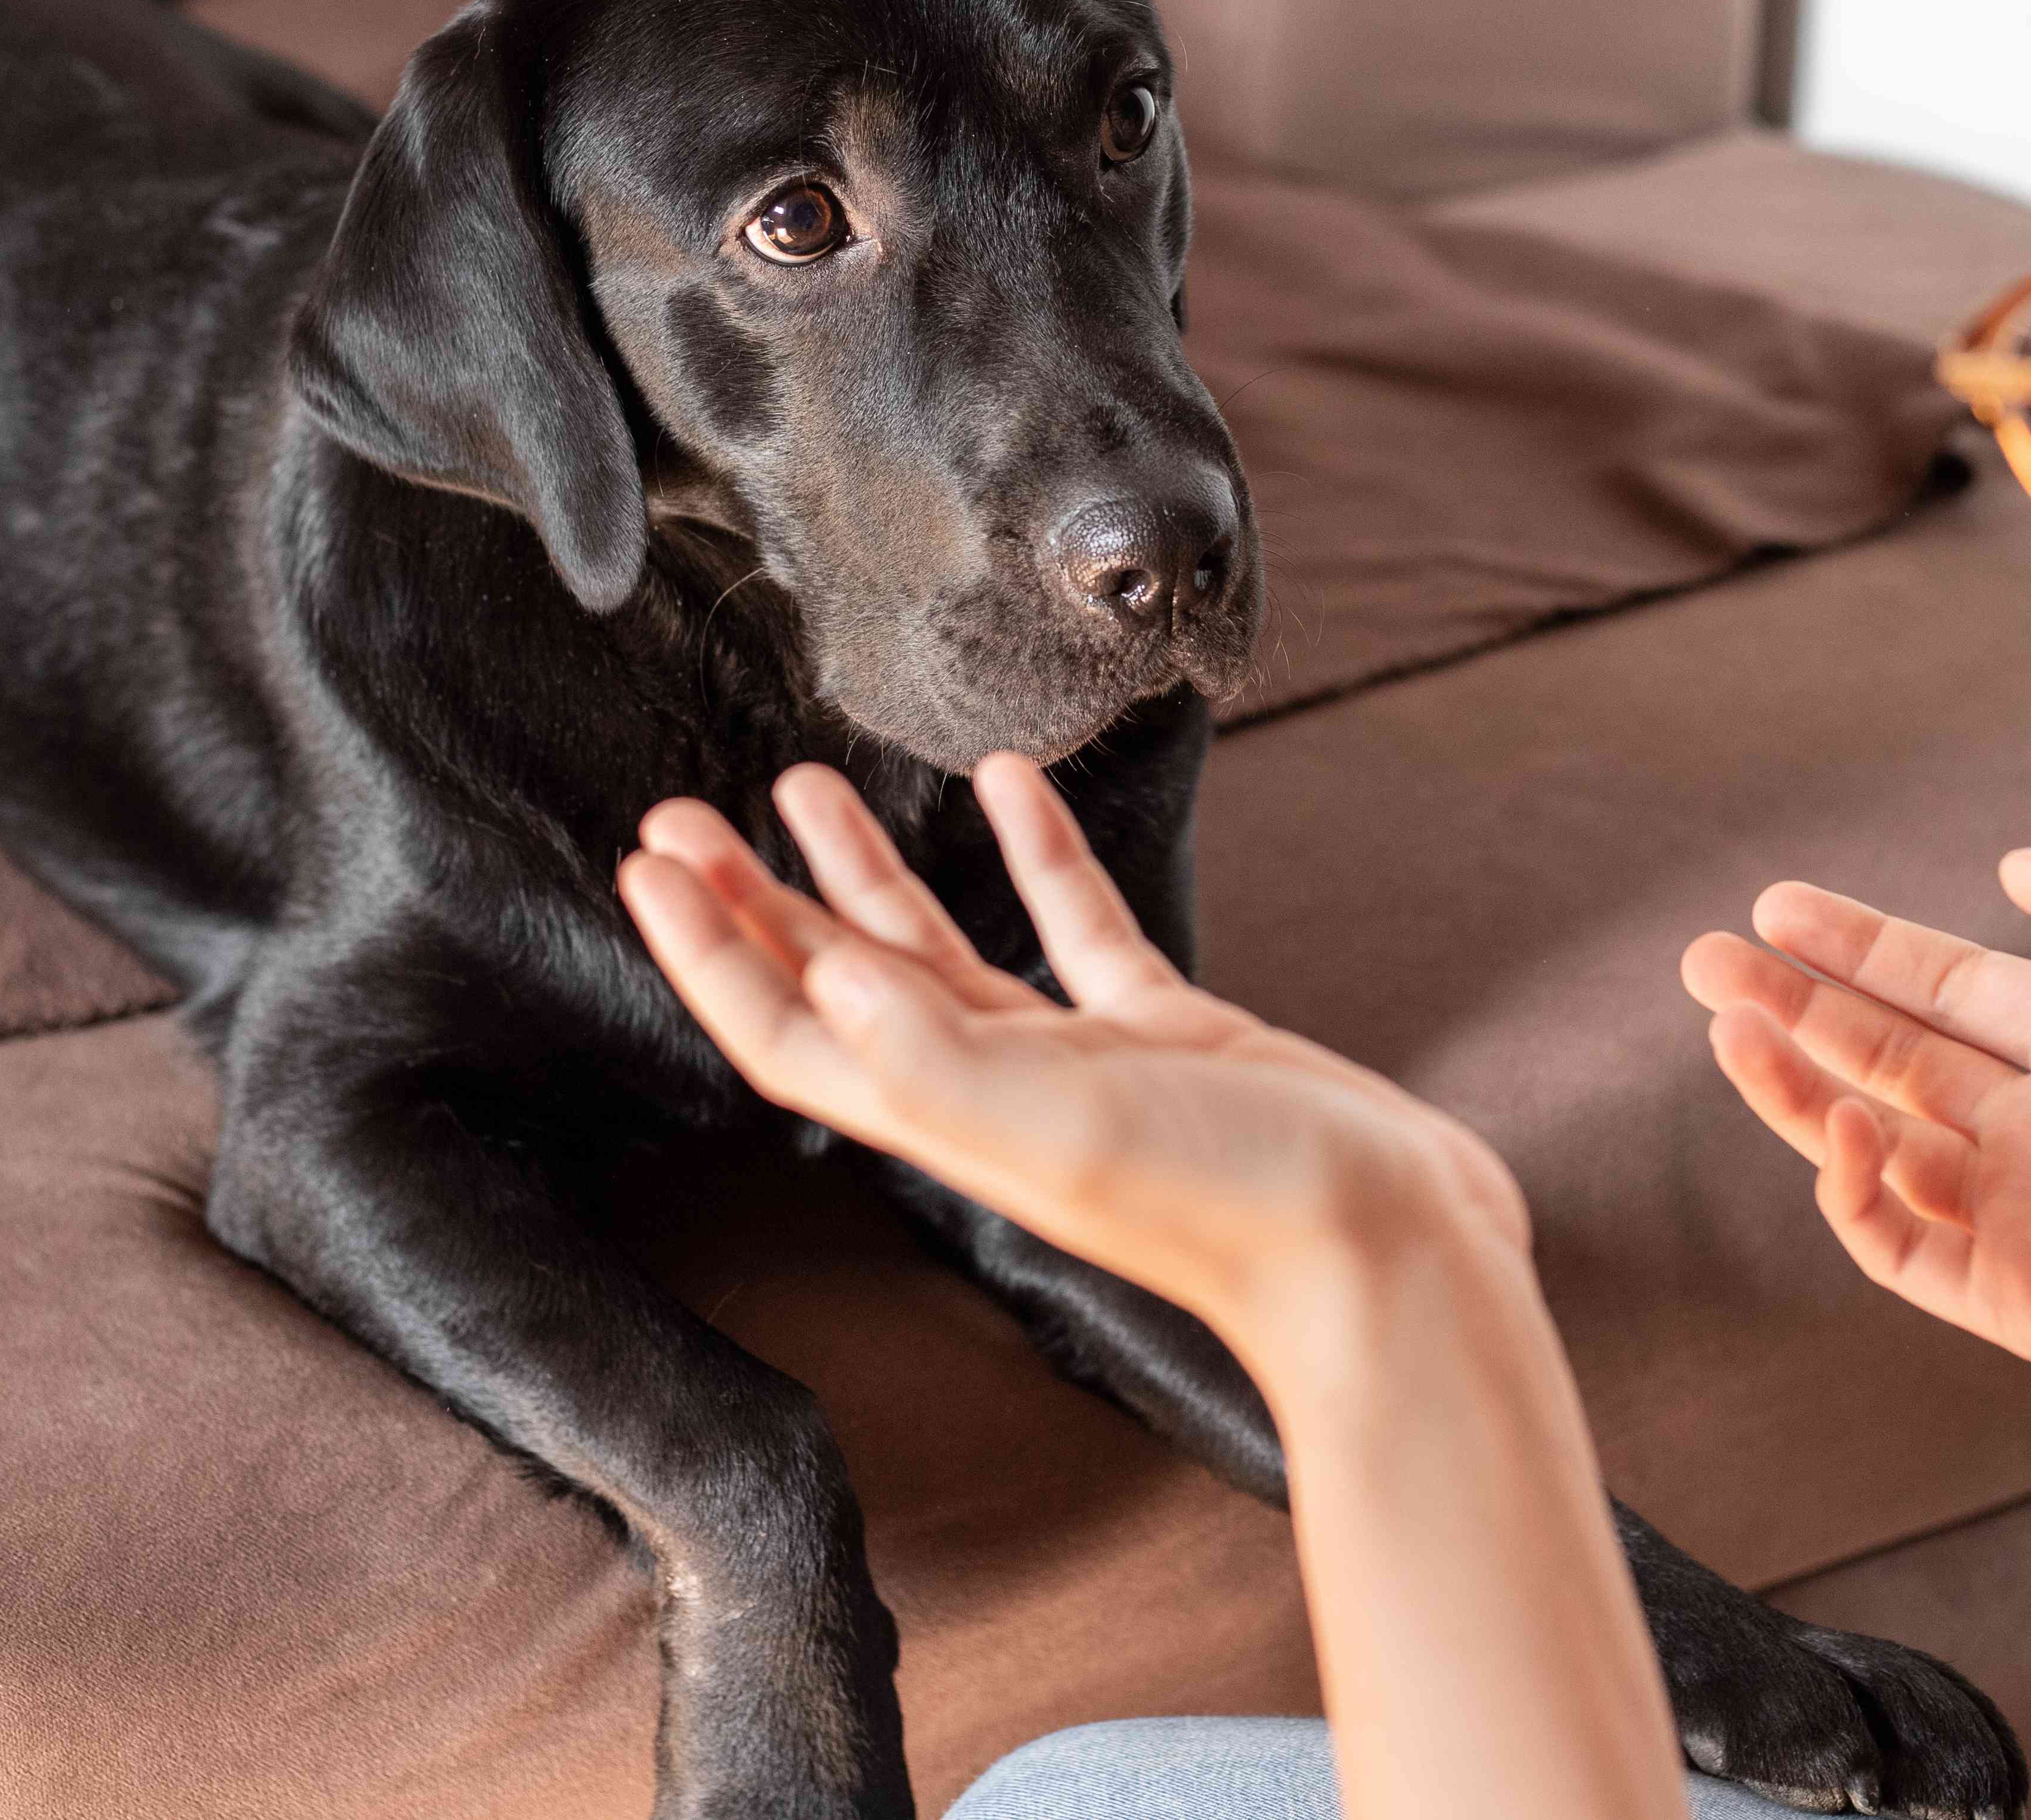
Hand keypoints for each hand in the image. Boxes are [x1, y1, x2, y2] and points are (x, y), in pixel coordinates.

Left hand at [615, 754, 1528, 1364]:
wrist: (1386, 1252)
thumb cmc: (1230, 1208)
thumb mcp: (1064, 1131)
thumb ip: (940, 1061)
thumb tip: (827, 980)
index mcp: (946, 1118)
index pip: (787, 1031)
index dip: (707, 953)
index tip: (644, 859)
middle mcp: (993, 1090)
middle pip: (835, 984)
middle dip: (752, 901)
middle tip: (678, 809)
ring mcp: (1077, 1061)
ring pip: (939, 948)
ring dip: (864, 871)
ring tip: (802, 782)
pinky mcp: (1164, 1029)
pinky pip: (1076, 925)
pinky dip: (1036, 850)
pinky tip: (1008, 777)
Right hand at [1684, 822, 2030, 1409]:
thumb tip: (2010, 875)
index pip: (1931, 985)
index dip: (1850, 945)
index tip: (1775, 905)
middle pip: (1873, 1056)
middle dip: (1783, 1009)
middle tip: (1703, 964)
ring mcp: (2023, 1212)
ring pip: (1865, 1146)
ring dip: (1793, 1092)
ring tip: (1742, 1036)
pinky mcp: (2023, 1297)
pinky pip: (1901, 1247)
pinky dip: (1850, 1193)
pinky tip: (1839, 1129)